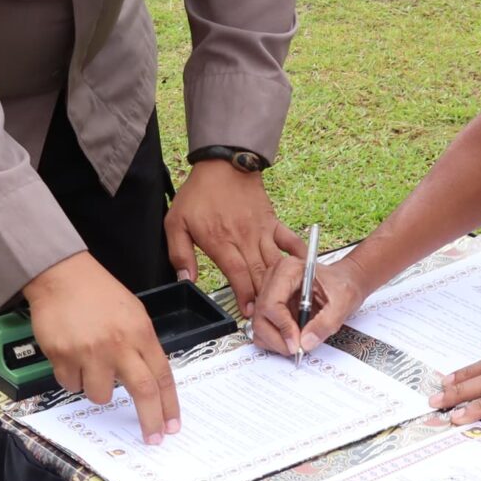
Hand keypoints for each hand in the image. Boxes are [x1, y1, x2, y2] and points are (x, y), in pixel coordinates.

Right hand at [22, 253, 180, 441]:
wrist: (61, 275)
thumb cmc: (97, 293)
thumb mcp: (133, 313)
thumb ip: (141, 345)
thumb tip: (148, 381)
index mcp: (140, 332)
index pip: (162, 375)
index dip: (169, 405)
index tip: (171, 425)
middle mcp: (118, 344)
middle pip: (142, 391)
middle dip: (149, 419)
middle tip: (152, 436)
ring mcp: (90, 352)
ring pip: (100, 395)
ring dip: (97, 388)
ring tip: (90, 365)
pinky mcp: (63, 356)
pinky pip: (70, 384)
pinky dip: (72, 376)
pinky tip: (71, 354)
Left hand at [164, 158, 302, 317]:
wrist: (224, 164)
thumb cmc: (199, 194)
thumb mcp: (176, 222)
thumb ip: (179, 254)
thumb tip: (186, 280)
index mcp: (220, 241)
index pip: (236, 274)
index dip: (244, 296)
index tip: (249, 313)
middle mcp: (244, 238)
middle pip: (258, 273)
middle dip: (264, 298)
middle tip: (269, 316)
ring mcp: (261, 230)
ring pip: (275, 262)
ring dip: (280, 284)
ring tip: (285, 303)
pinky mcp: (272, 222)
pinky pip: (289, 241)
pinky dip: (299, 255)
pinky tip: (305, 270)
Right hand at [249, 243, 381, 357]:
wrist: (345, 282)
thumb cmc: (343, 284)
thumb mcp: (343, 302)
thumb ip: (325, 323)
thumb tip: (306, 342)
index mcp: (288, 270)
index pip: (272, 303)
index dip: (283, 327)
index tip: (297, 343)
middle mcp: (273, 279)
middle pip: (261, 316)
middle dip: (278, 338)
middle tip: (297, 349)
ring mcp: (269, 293)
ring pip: (259, 324)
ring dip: (275, 341)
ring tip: (297, 344)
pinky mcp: (270, 306)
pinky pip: (263, 328)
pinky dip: (275, 340)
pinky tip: (293, 338)